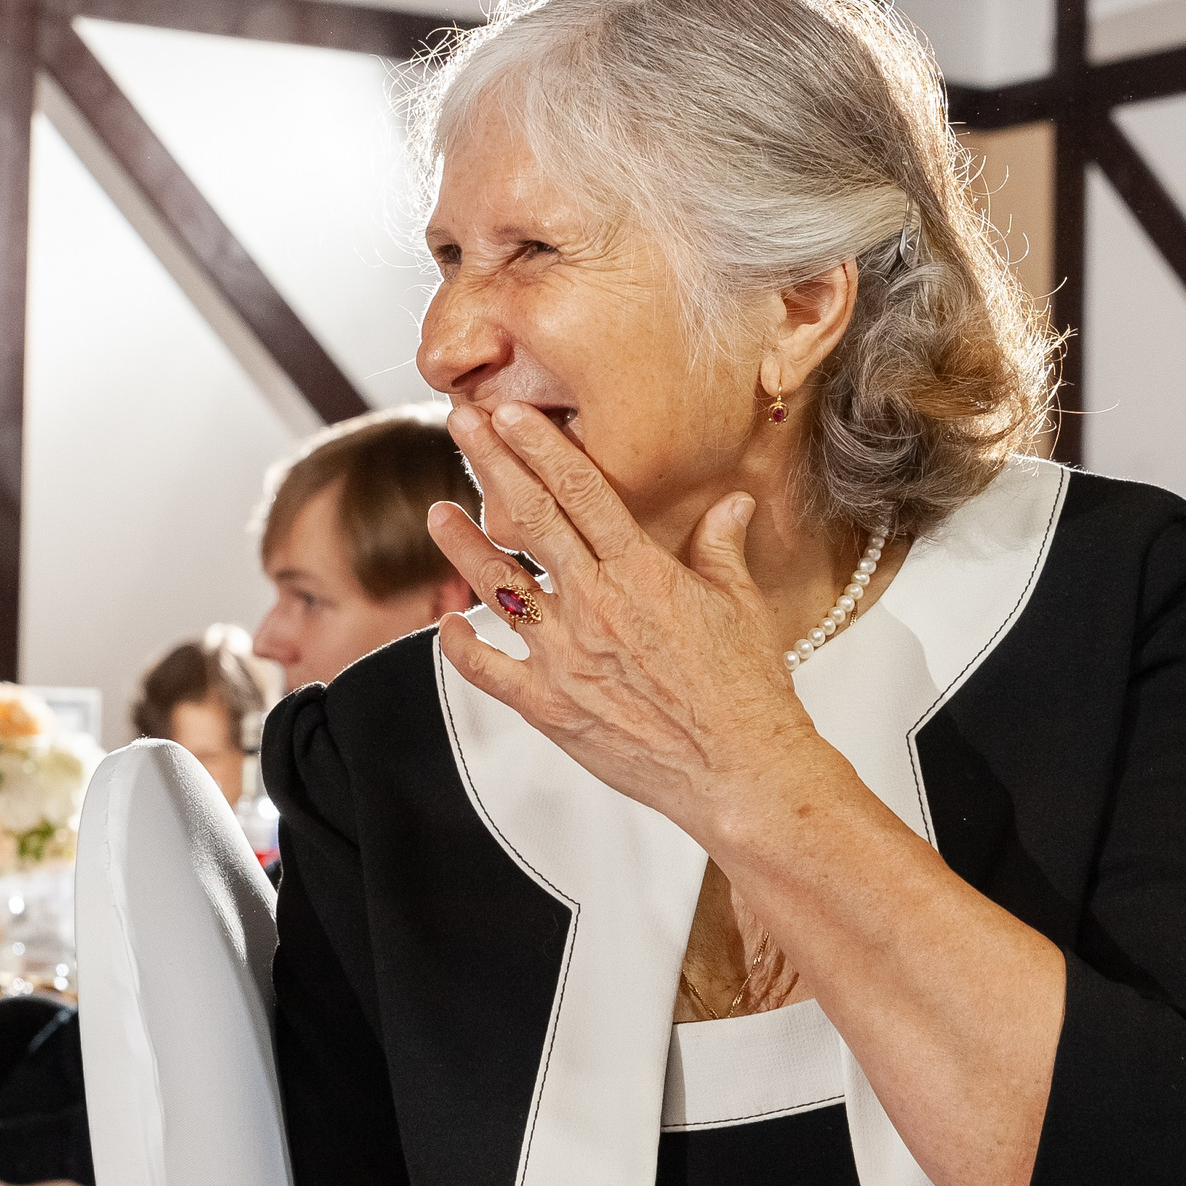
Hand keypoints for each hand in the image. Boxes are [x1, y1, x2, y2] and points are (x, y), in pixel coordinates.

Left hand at [429, 402, 828, 833]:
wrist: (742, 772)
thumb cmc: (749, 691)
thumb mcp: (742, 604)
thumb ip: (721, 546)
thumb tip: (732, 502)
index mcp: (642, 571)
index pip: (582, 489)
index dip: (540, 445)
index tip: (510, 413)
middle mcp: (595, 605)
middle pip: (531, 517)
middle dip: (491, 463)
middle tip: (459, 423)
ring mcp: (566, 657)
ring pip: (497, 586)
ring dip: (462, 547)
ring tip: (436, 513)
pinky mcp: (549, 707)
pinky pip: (488, 670)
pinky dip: (460, 647)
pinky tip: (446, 626)